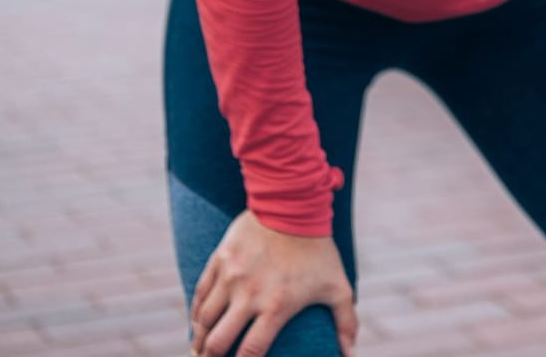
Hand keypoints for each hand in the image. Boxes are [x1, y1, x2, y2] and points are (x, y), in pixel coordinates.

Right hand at [191, 209, 357, 356]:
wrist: (293, 204)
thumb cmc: (318, 250)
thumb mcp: (338, 287)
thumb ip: (346, 322)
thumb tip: (349, 353)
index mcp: (276, 306)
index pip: (250, 352)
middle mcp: (249, 295)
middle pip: (218, 341)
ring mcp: (231, 277)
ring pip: (203, 319)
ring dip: (199, 339)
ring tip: (200, 351)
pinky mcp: (219, 260)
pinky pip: (200, 293)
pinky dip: (196, 313)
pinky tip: (197, 324)